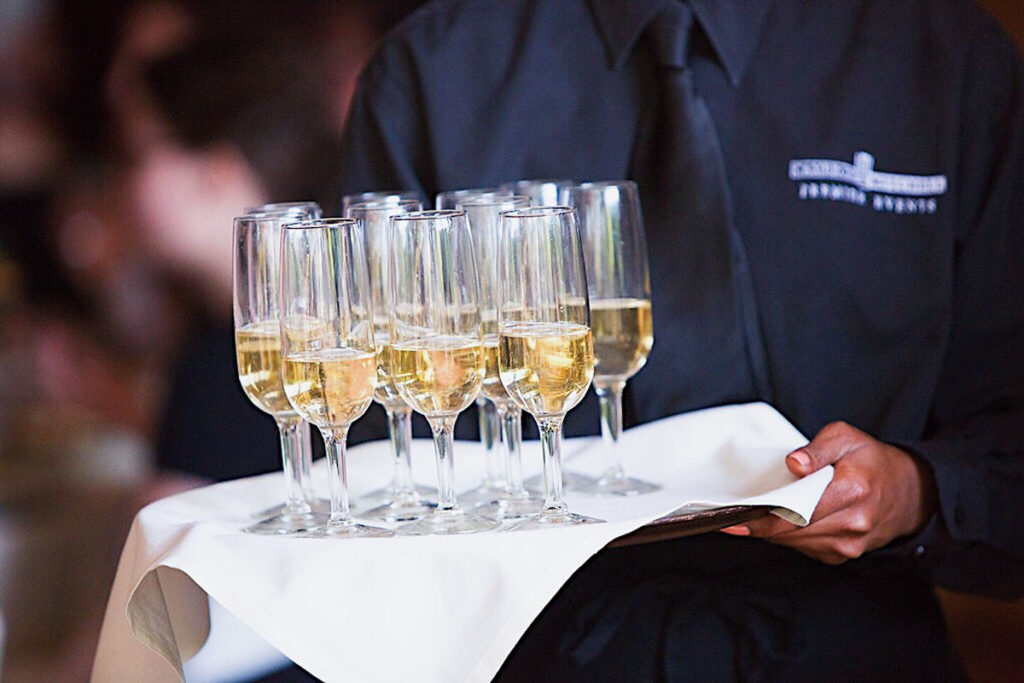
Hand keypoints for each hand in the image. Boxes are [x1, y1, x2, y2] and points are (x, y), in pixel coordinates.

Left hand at [721, 421, 936, 563]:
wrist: (910, 494)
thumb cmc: (873, 462)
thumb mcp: (847, 438)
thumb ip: (818, 448)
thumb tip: (794, 463)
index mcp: (853, 491)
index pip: (799, 511)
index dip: (764, 517)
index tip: (737, 517)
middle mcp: (852, 523)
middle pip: (792, 531)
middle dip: (761, 525)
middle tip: (735, 516)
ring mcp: (849, 544)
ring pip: (795, 542)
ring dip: (773, 531)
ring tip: (757, 514)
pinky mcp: (843, 555)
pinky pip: (805, 548)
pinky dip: (789, 536)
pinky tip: (783, 521)